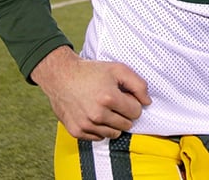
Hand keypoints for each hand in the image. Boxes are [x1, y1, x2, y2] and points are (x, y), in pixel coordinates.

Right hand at [30, 46, 151, 140]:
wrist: (61, 76)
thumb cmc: (91, 72)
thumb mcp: (118, 69)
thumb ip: (138, 85)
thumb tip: (147, 102)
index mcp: (109, 98)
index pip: (136, 112)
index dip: (132, 103)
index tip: (124, 97)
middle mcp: (97, 114)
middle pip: (126, 125)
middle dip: (124, 114)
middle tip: (114, 102)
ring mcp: (86, 124)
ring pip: (114, 134)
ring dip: (113, 123)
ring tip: (105, 109)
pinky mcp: (76, 131)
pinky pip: (98, 138)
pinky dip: (100, 129)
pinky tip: (94, 115)